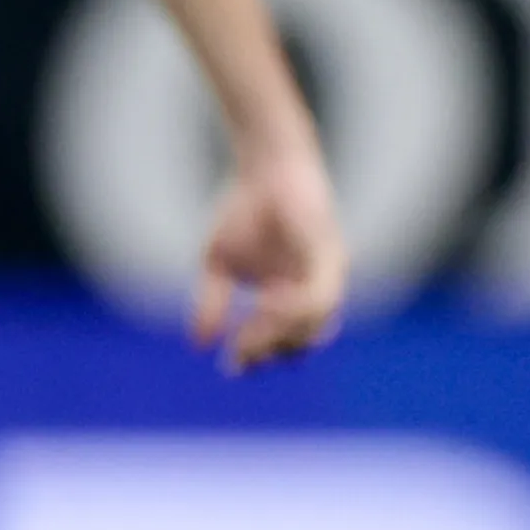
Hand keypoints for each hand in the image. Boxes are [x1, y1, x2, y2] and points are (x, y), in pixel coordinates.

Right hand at [193, 134, 347, 367]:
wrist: (264, 164)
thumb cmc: (243, 209)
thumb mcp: (217, 263)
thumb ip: (211, 303)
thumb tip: (199, 344)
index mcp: (290, 299)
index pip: (280, 343)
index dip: (256, 356)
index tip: (230, 365)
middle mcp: (314, 291)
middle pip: (299, 343)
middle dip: (266, 351)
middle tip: (238, 352)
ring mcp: (326, 275)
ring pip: (314, 326)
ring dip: (278, 334)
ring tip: (247, 335)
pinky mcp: (330, 255)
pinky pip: (319, 297)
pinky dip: (293, 309)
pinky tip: (264, 303)